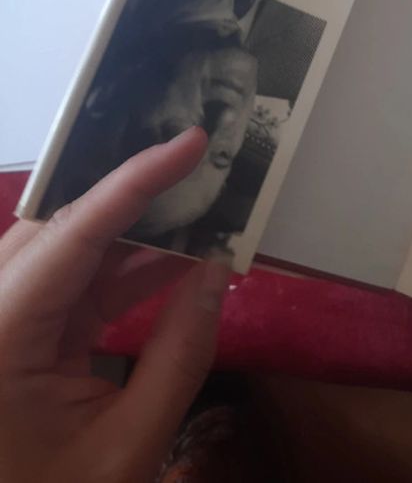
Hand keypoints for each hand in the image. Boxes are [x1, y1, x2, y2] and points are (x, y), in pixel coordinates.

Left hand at [0, 127, 229, 482]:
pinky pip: (76, 282)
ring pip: (69, 247)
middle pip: (60, 224)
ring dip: (136, 228)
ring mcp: (3, 318)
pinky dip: (127, 268)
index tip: (189, 141)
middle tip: (196, 157)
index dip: (135, 180)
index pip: (72, 233)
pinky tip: (178, 255)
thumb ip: (180, 352)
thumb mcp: (131, 444)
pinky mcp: (21, 331)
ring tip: (200, 202)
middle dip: (132, 189)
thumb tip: (217, 268)